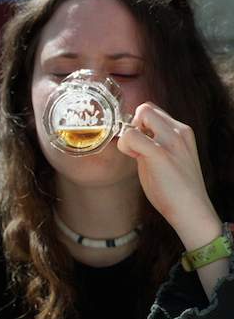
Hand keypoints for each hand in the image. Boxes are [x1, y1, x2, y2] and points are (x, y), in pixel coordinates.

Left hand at [117, 102, 220, 233]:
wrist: (191, 210)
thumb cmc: (175, 188)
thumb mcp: (166, 158)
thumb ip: (151, 143)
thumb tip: (132, 135)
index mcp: (182, 131)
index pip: (152, 110)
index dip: (138, 124)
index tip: (138, 144)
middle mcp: (179, 131)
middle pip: (145, 108)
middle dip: (133, 125)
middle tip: (135, 148)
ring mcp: (171, 141)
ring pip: (140, 114)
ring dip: (129, 134)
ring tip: (136, 155)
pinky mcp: (160, 154)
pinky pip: (132, 135)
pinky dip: (126, 145)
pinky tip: (134, 159)